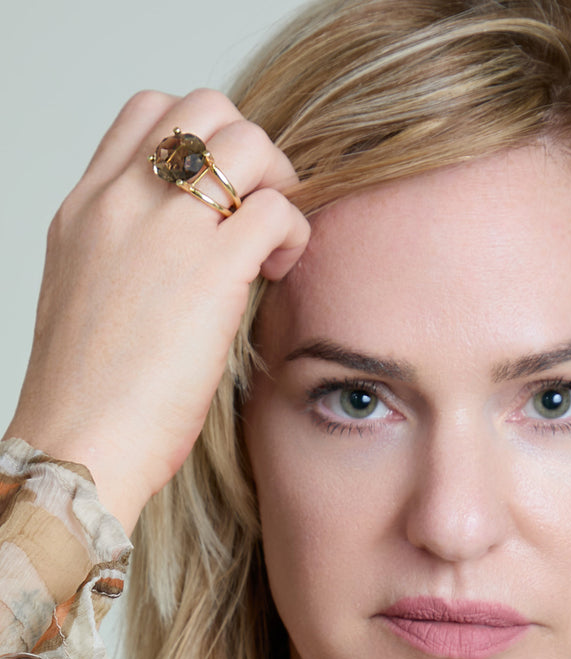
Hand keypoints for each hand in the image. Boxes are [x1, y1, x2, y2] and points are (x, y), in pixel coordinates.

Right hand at [5, 89, 309, 532]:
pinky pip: (276, 210)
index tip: (220, 194)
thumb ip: (127, 256)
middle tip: (260, 209)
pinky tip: (280, 273)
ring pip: (248, 142)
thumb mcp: (87, 297)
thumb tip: (187, 254)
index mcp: (87, 208)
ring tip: (275, 242)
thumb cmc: (88, 394)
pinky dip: (294, 233)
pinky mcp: (210, 271)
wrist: (80, 442)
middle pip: (206, 109)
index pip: (149, 113)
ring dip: (280, 183)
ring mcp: (164, 231)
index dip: (202, 140)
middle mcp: (122, 203)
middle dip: (250, 151)